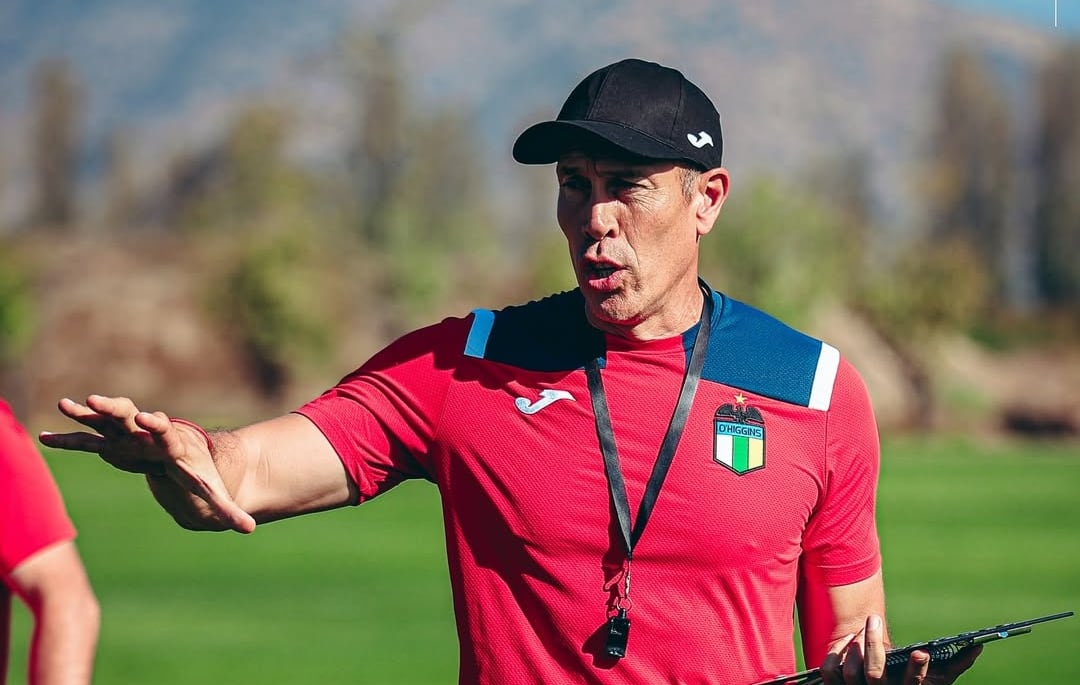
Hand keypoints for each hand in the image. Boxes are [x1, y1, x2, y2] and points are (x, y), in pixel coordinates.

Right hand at [40, 395, 255, 532]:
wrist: (180, 453)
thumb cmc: (194, 470)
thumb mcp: (209, 490)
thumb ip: (226, 508)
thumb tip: (249, 529)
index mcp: (170, 443)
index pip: (164, 430)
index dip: (156, 424)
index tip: (148, 418)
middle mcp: (146, 433)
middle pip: (130, 417)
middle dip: (116, 408)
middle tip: (98, 399)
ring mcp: (126, 436)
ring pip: (105, 421)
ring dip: (87, 414)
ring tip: (64, 404)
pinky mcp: (111, 444)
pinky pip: (87, 440)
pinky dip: (70, 439)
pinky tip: (45, 437)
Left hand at [822, 615, 981, 684]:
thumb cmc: (908, 684)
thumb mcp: (934, 679)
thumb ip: (955, 665)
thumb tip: (977, 647)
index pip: (913, 684)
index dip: (917, 670)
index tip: (921, 652)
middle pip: (874, 674)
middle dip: (873, 645)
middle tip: (874, 619)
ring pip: (852, 673)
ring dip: (855, 647)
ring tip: (862, 629)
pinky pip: (831, 671)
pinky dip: (836, 653)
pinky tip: (847, 639)